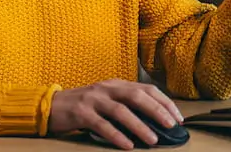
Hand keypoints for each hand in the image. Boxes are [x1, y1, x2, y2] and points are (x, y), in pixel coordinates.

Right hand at [48, 79, 183, 149]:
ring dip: (139, 126)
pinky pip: (102, 125)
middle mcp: (107, 88)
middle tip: (171, 125)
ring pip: (121, 111)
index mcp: (117, 84)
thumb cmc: (84, 105)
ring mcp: (94, 99)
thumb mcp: (107, 99)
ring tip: (152, 139)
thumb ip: (126, 104)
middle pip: (137, 96)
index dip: (164, 102)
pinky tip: (127, 145)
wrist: (52, 106)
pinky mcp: (81, 113)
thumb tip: (154, 120)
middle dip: (157, 110)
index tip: (178, 117)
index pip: (146, 89)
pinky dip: (117, 135)